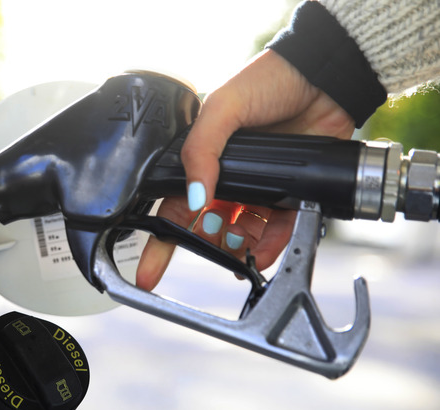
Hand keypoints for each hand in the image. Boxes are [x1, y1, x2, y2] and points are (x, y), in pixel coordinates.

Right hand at [136, 49, 354, 290]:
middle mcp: (228, 178)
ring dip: (238, 250)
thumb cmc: (268, 80)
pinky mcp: (290, 195)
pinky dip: (269, 246)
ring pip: (241, 235)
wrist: (323, 76)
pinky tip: (263, 254)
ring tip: (241, 254)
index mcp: (203, 159)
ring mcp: (259, 188)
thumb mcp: (222, 107)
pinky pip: (276, 230)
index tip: (148, 274)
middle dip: (206, 245)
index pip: (175, 207)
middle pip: (208, 228)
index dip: (160, 242)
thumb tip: (196, 196)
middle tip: (213, 250)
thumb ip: (201, 150)